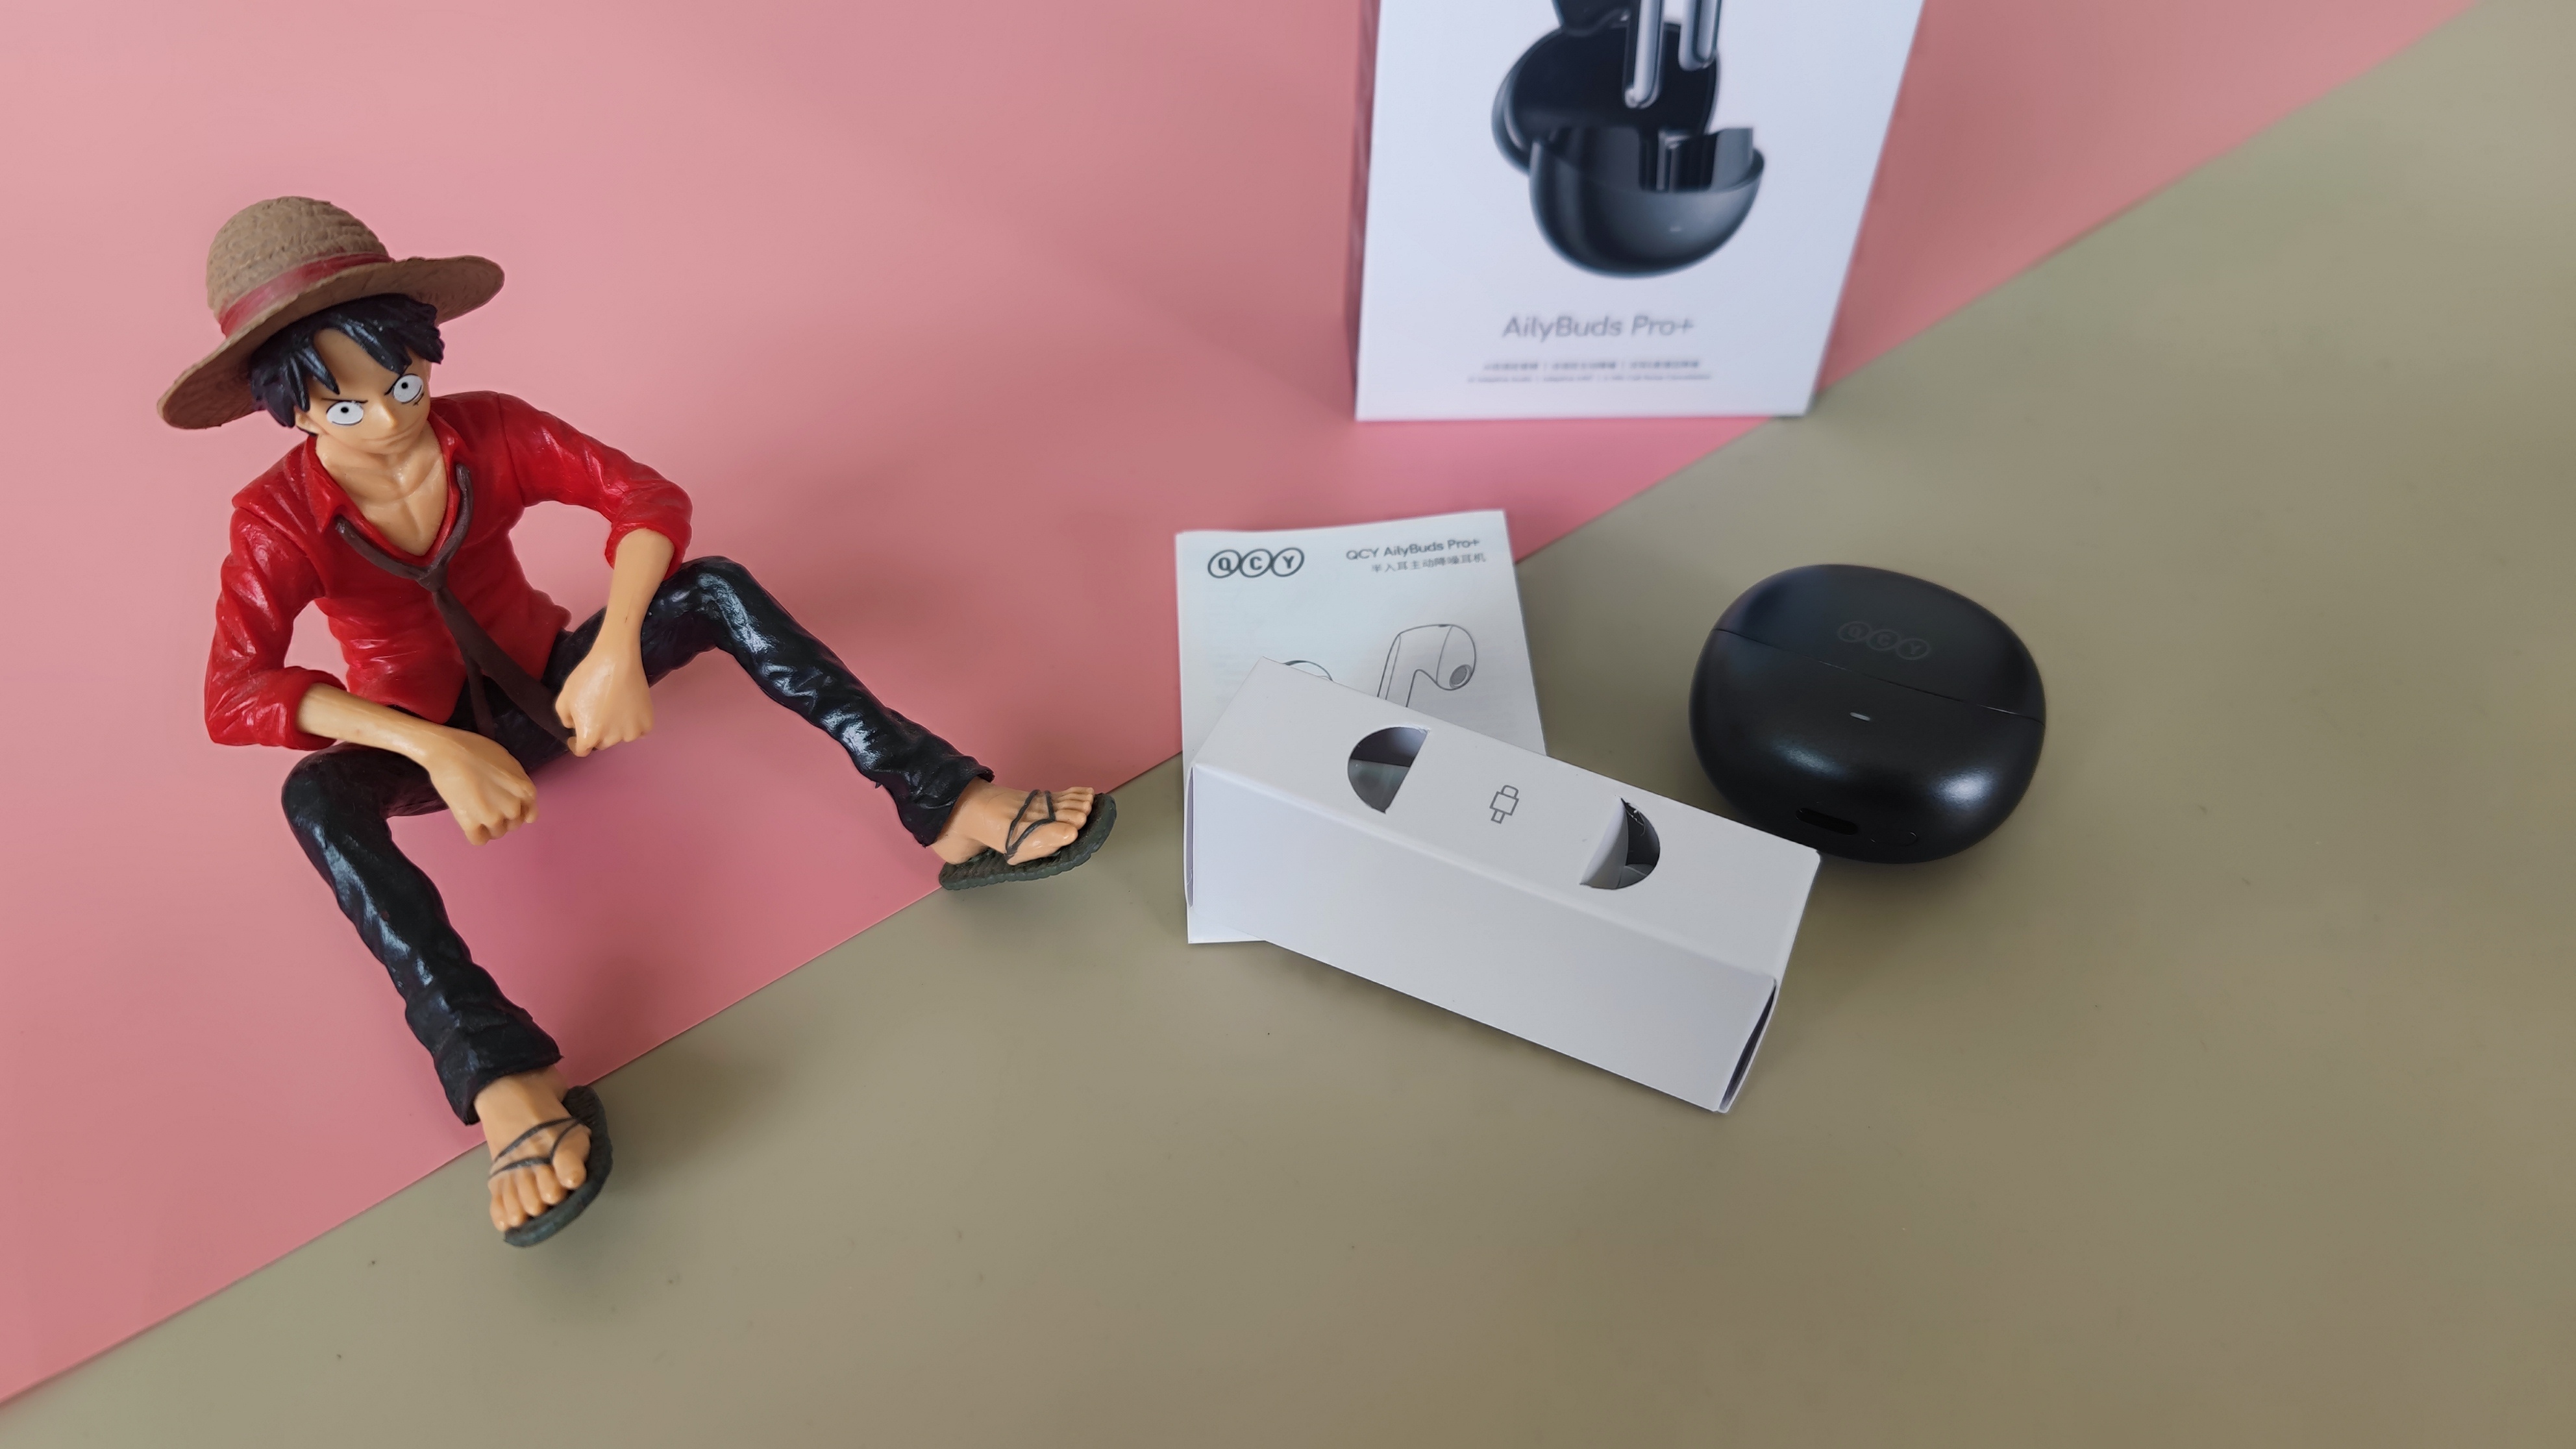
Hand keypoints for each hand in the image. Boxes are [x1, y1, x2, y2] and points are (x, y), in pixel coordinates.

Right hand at [419, 728, 538, 844]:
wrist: (449, 752)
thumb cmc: (478, 751)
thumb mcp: (511, 763)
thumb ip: (521, 785)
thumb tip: (526, 804)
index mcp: (526, 790)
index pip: (529, 814)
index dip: (518, 811)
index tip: (506, 806)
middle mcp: (513, 806)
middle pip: (513, 825)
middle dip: (503, 817)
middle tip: (488, 804)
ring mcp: (493, 816)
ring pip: (497, 833)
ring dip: (489, 826)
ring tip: (476, 811)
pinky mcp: (471, 823)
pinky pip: (479, 840)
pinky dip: (476, 834)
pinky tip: (469, 823)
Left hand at [554, 636, 653, 756]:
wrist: (617, 660)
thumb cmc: (588, 677)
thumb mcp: (564, 697)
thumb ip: (565, 719)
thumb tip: (575, 726)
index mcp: (589, 736)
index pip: (582, 751)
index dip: (576, 743)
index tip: (577, 733)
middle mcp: (611, 740)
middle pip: (602, 743)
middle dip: (597, 732)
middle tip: (598, 712)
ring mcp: (632, 733)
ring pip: (621, 737)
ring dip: (616, 728)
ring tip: (615, 708)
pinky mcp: (647, 723)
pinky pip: (638, 731)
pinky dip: (633, 724)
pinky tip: (628, 708)